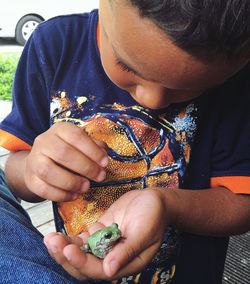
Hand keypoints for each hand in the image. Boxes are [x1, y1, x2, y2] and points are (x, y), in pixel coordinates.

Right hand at [24, 122, 108, 200]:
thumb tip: (104, 153)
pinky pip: (43, 189)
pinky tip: (74, 195)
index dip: (92, 150)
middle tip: (100, 176)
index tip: (105, 162)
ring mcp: (34, 160)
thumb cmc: (67, 151)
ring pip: (48, 171)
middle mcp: (44, 141)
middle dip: (86, 167)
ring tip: (86, 187)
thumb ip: (94, 146)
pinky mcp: (30, 179)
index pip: (75, 136)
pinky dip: (61, 195)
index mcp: (59, 129)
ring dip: (71, 182)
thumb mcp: (81, 144)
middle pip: (63, 153)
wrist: (41, 162)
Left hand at [44, 189, 168, 279]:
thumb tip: (109, 270)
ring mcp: (105, 245)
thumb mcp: (144, 232)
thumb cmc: (153, 215)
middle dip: (66, 256)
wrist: (153, 200)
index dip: (82, 262)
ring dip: (65, 247)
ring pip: (81, 253)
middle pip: (85, 265)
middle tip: (52, 242)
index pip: (99, 270)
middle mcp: (112, 258)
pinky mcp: (100, 232)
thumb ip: (127, 251)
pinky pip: (83, 240)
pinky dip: (70, 239)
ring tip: (50, 238)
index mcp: (125, 263)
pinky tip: (58, 234)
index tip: (68, 250)